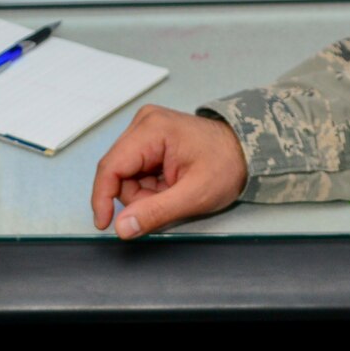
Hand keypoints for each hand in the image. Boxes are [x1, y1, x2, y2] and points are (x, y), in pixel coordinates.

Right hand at [91, 105, 248, 238]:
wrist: (247, 150)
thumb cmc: (227, 166)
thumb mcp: (194, 196)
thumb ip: (155, 212)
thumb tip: (122, 227)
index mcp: (152, 130)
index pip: (110, 167)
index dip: (102, 198)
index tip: (104, 224)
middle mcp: (144, 123)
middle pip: (118, 172)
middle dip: (138, 196)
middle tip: (169, 201)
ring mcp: (146, 128)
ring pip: (126, 174)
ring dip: (145, 192)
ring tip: (174, 190)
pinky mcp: (149, 137)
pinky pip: (136, 170)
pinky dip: (150, 185)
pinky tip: (171, 183)